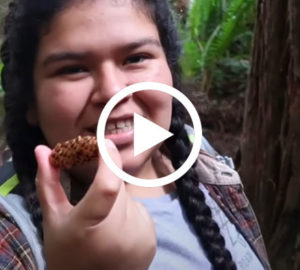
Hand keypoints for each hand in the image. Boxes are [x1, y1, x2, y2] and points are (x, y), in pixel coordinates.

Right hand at [35, 140, 155, 269]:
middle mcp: (118, 233)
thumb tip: (41, 150)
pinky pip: (139, 211)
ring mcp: (138, 237)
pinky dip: (129, 215)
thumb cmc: (67, 252)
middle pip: (117, 189)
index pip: (107, 187)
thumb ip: (48, 183)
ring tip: (104, 225)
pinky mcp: (151, 238)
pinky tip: (118, 234)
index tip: (104, 143)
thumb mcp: (54, 219)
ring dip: (117, 202)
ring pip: (129, 199)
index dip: (109, 160)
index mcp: (88, 227)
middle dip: (106, 185)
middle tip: (93, 204)